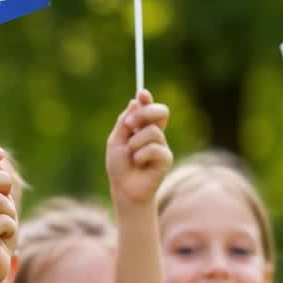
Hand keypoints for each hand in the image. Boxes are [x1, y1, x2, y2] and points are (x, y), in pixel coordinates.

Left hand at [106, 89, 171, 206]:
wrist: (124, 189)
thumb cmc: (119, 166)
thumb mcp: (116, 141)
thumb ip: (124, 123)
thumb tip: (135, 102)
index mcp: (142, 127)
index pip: (149, 108)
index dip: (147, 99)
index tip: (141, 93)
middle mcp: (155, 134)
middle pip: (161, 112)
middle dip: (145, 113)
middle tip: (130, 124)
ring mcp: (162, 145)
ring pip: (152, 131)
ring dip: (136, 143)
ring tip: (131, 156)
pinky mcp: (166, 158)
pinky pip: (154, 148)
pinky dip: (140, 156)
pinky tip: (138, 164)